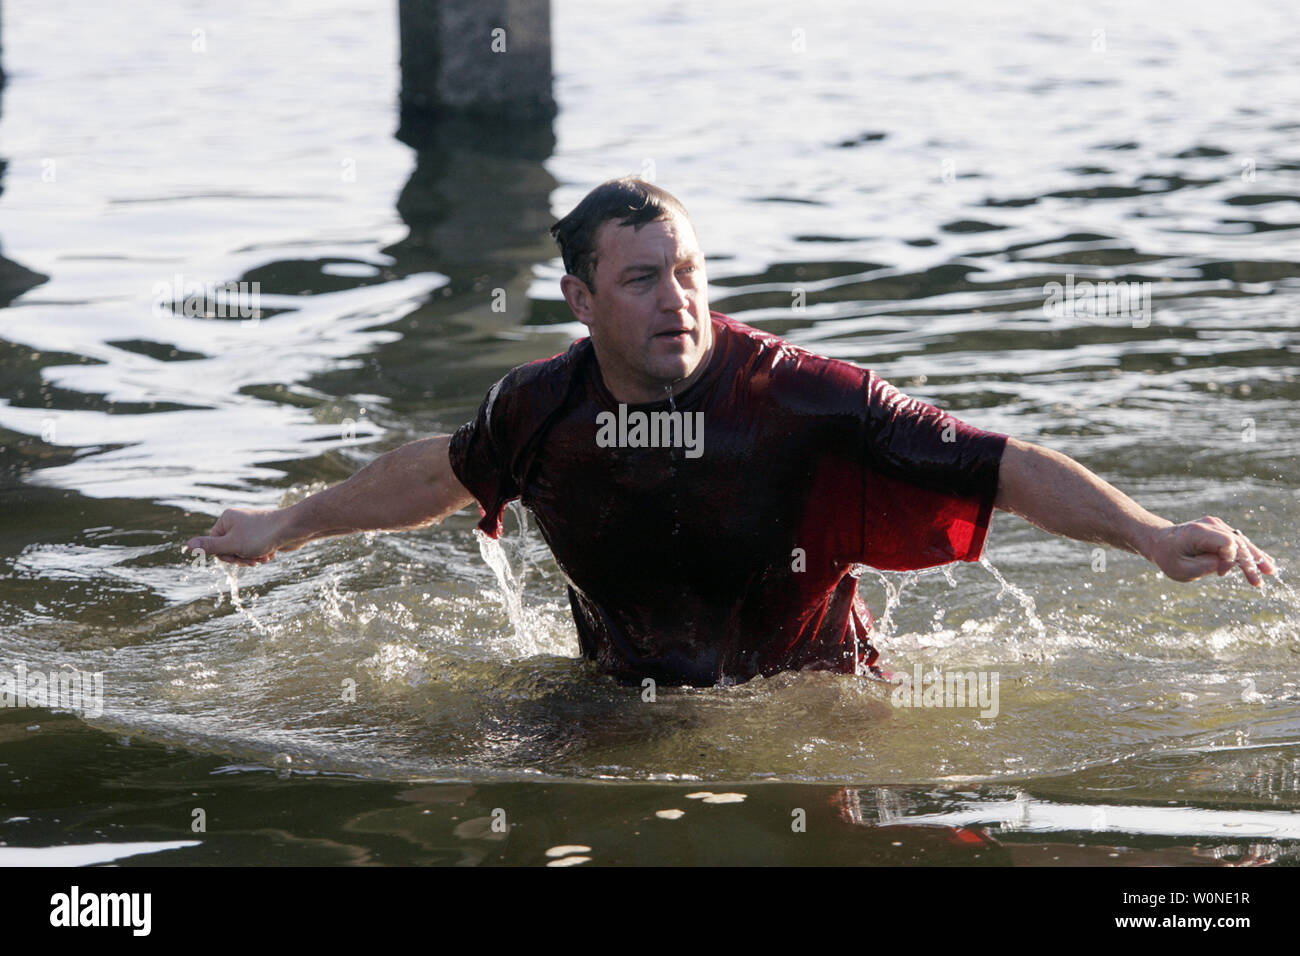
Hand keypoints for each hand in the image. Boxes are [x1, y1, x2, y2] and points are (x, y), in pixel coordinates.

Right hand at [185, 508, 300, 566]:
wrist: (294, 528)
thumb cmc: (263, 534)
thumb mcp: (233, 544)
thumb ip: (209, 547)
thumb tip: (187, 546)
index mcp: (226, 519)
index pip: (214, 544)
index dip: (225, 555)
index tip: (237, 557)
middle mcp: (237, 521)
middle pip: (229, 548)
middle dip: (240, 557)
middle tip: (252, 560)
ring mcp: (250, 527)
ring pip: (243, 551)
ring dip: (252, 557)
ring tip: (264, 556)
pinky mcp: (262, 534)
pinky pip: (255, 549)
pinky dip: (262, 554)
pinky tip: (271, 553)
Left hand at [1144, 516, 1275, 586]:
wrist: (1161, 541)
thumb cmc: (1168, 557)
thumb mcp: (1180, 569)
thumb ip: (1204, 567)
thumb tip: (1227, 565)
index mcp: (1199, 532)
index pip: (1227, 542)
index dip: (1230, 559)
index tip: (1220, 574)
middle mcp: (1211, 525)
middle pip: (1238, 542)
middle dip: (1251, 562)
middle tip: (1261, 580)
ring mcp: (1217, 527)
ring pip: (1242, 542)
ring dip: (1256, 558)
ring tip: (1270, 571)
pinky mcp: (1221, 532)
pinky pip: (1238, 543)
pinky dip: (1250, 554)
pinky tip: (1265, 563)